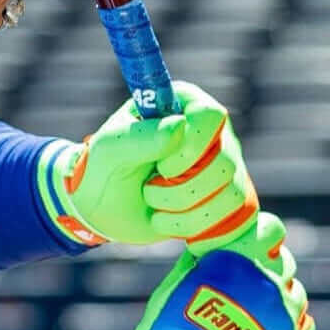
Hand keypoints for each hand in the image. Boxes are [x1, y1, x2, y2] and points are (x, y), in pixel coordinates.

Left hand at [38, 81, 256, 249]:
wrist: (101, 207)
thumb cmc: (104, 167)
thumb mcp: (111, 148)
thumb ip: (140, 136)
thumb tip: (179, 126)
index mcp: (183, 105)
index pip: (210, 116)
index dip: (189, 148)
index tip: (161, 165)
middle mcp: (210, 132)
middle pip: (223, 161)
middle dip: (180, 186)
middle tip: (149, 185)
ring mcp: (220, 164)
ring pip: (228, 191)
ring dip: (180, 206)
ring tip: (152, 200)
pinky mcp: (222, 196)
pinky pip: (226, 214)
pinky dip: (188, 224)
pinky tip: (162, 219)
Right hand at [113, 212, 314, 329]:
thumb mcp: (168, 294)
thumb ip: (193, 266)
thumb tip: (204, 247)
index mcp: (234, 259)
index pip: (266, 228)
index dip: (258, 236)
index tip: (246, 245)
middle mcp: (266, 279)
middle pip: (282, 259)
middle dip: (267, 266)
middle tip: (245, 284)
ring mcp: (284, 313)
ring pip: (293, 293)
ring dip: (277, 298)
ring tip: (252, 317)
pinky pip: (303, 324)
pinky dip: (289, 325)